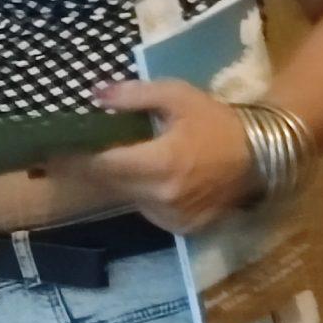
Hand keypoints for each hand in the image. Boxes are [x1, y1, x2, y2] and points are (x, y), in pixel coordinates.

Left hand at [85, 79, 259, 233]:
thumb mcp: (178, 96)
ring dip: (119, 180)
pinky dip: (141, 194)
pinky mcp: (181, 227)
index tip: (60, 146)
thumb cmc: (217, 122)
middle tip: (78, 151)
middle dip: (93, 167)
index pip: (103, 165)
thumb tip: (96, 95)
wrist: (263, 155)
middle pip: (110, 183)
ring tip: (118, 160)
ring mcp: (171, 216)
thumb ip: (134, 95)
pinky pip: (147, 209)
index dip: (78, 156)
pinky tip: (147, 177)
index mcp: (160, 163)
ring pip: (127, 197)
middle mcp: (162, 196)